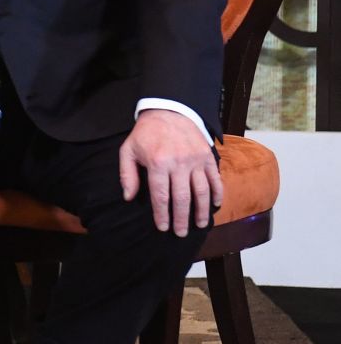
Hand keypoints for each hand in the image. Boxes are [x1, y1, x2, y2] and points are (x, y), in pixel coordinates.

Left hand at [119, 109, 222, 236]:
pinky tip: (215, 205)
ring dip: (202, 210)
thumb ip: (127, 174)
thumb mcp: (128, 150)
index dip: (162, 214)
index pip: (160, 195)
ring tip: (201, 225)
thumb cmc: (146, 134)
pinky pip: (215, 179)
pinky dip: (217, 193)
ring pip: (201, 191)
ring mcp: (196, 160)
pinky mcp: (207, 156)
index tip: (163, 228)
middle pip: (182, 198)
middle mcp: (179, 163)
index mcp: (158, 163)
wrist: (169, 110)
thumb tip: (128, 197)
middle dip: (181, 218)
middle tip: (181, 233)